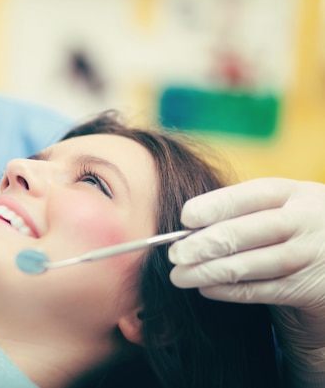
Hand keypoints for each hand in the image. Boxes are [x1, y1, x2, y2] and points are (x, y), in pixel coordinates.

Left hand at [168, 178, 324, 384]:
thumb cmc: (289, 228)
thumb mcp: (280, 207)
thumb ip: (243, 211)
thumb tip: (185, 226)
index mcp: (295, 192)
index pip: (253, 194)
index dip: (217, 205)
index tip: (184, 218)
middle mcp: (307, 221)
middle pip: (250, 231)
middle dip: (205, 244)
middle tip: (174, 254)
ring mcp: (310, 255)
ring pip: (253, 264)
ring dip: (210, 271)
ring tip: (179, 276)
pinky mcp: (309, 288)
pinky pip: (263, 291)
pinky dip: (230, 291)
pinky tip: (205, 288)